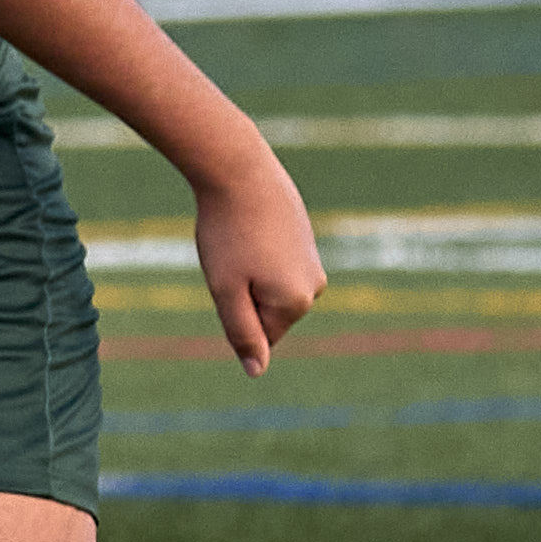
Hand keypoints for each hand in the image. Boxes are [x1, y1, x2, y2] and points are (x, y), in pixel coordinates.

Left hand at [192, 154, 325, 374]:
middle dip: (242, 294)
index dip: (233, 312)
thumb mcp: (226, 291)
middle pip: (265, 313)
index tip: (229, 278)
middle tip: (231, 258)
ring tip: (240, 241)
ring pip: (267, 287)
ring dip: (247, 273)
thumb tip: (256, 371)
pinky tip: (249, 227)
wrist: (240, 171)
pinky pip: (272, 263)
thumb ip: (242, 333)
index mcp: (296, 303)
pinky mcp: (305, 240)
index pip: (260, 336)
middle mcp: (314, 287)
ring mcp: (313, 262)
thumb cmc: (227, 233)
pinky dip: (255, 252)